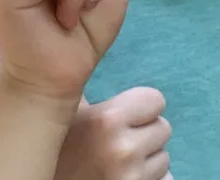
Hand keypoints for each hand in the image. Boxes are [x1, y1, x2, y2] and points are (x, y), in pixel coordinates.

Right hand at [55, 88, 173, 179]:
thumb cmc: (54, 151)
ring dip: (146, 159)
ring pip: (164, 157)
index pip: (156, 100)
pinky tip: (125, 178)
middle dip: (143, 135)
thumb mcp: (63, 114)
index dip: (139, 109)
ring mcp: (135, 178)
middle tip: (115, 144)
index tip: (119, 119)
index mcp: (106, 120)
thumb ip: (81, 88)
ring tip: (116, 163)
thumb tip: (85, 52)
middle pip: (163, 128)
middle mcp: (124, 149)